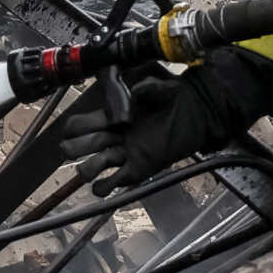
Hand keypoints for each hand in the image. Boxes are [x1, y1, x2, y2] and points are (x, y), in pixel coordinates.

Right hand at [56, 78, 194, 194]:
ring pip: (90, 167)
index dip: (76, 127)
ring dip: (88, 168)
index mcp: (110, 116)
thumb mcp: (161, 85)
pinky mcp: (137, 169)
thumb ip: (148, 85)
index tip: (93, 123)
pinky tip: (104, 183)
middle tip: (94, 142)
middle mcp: (113, 136)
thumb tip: (134, 92)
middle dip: (76, 147)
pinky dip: (102, 187)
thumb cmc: (176, 96)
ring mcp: (123, 154)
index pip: (77, 125)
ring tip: (101, 162)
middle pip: (76, 146)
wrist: (197, 113)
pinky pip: (111, 183)